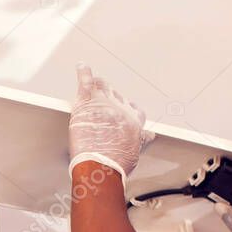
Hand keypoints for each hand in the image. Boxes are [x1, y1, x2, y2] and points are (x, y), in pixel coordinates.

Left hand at [69, 64, 154, 181]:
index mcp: (134, 122)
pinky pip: (86, 82)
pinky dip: (83, 72)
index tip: (125, 108)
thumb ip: (141, 141)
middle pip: (118, 97)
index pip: (135, 110)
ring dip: (99, 85)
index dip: (128, 108)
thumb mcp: (135, 153)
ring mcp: (105, 105)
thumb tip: (150, 135)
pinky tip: (82, 66)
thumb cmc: (117, 165)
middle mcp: (122, 110)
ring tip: (94, 82)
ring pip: (103, 87)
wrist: (101, 166)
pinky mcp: (87, 104)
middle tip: (104, 99)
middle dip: (112, 97)